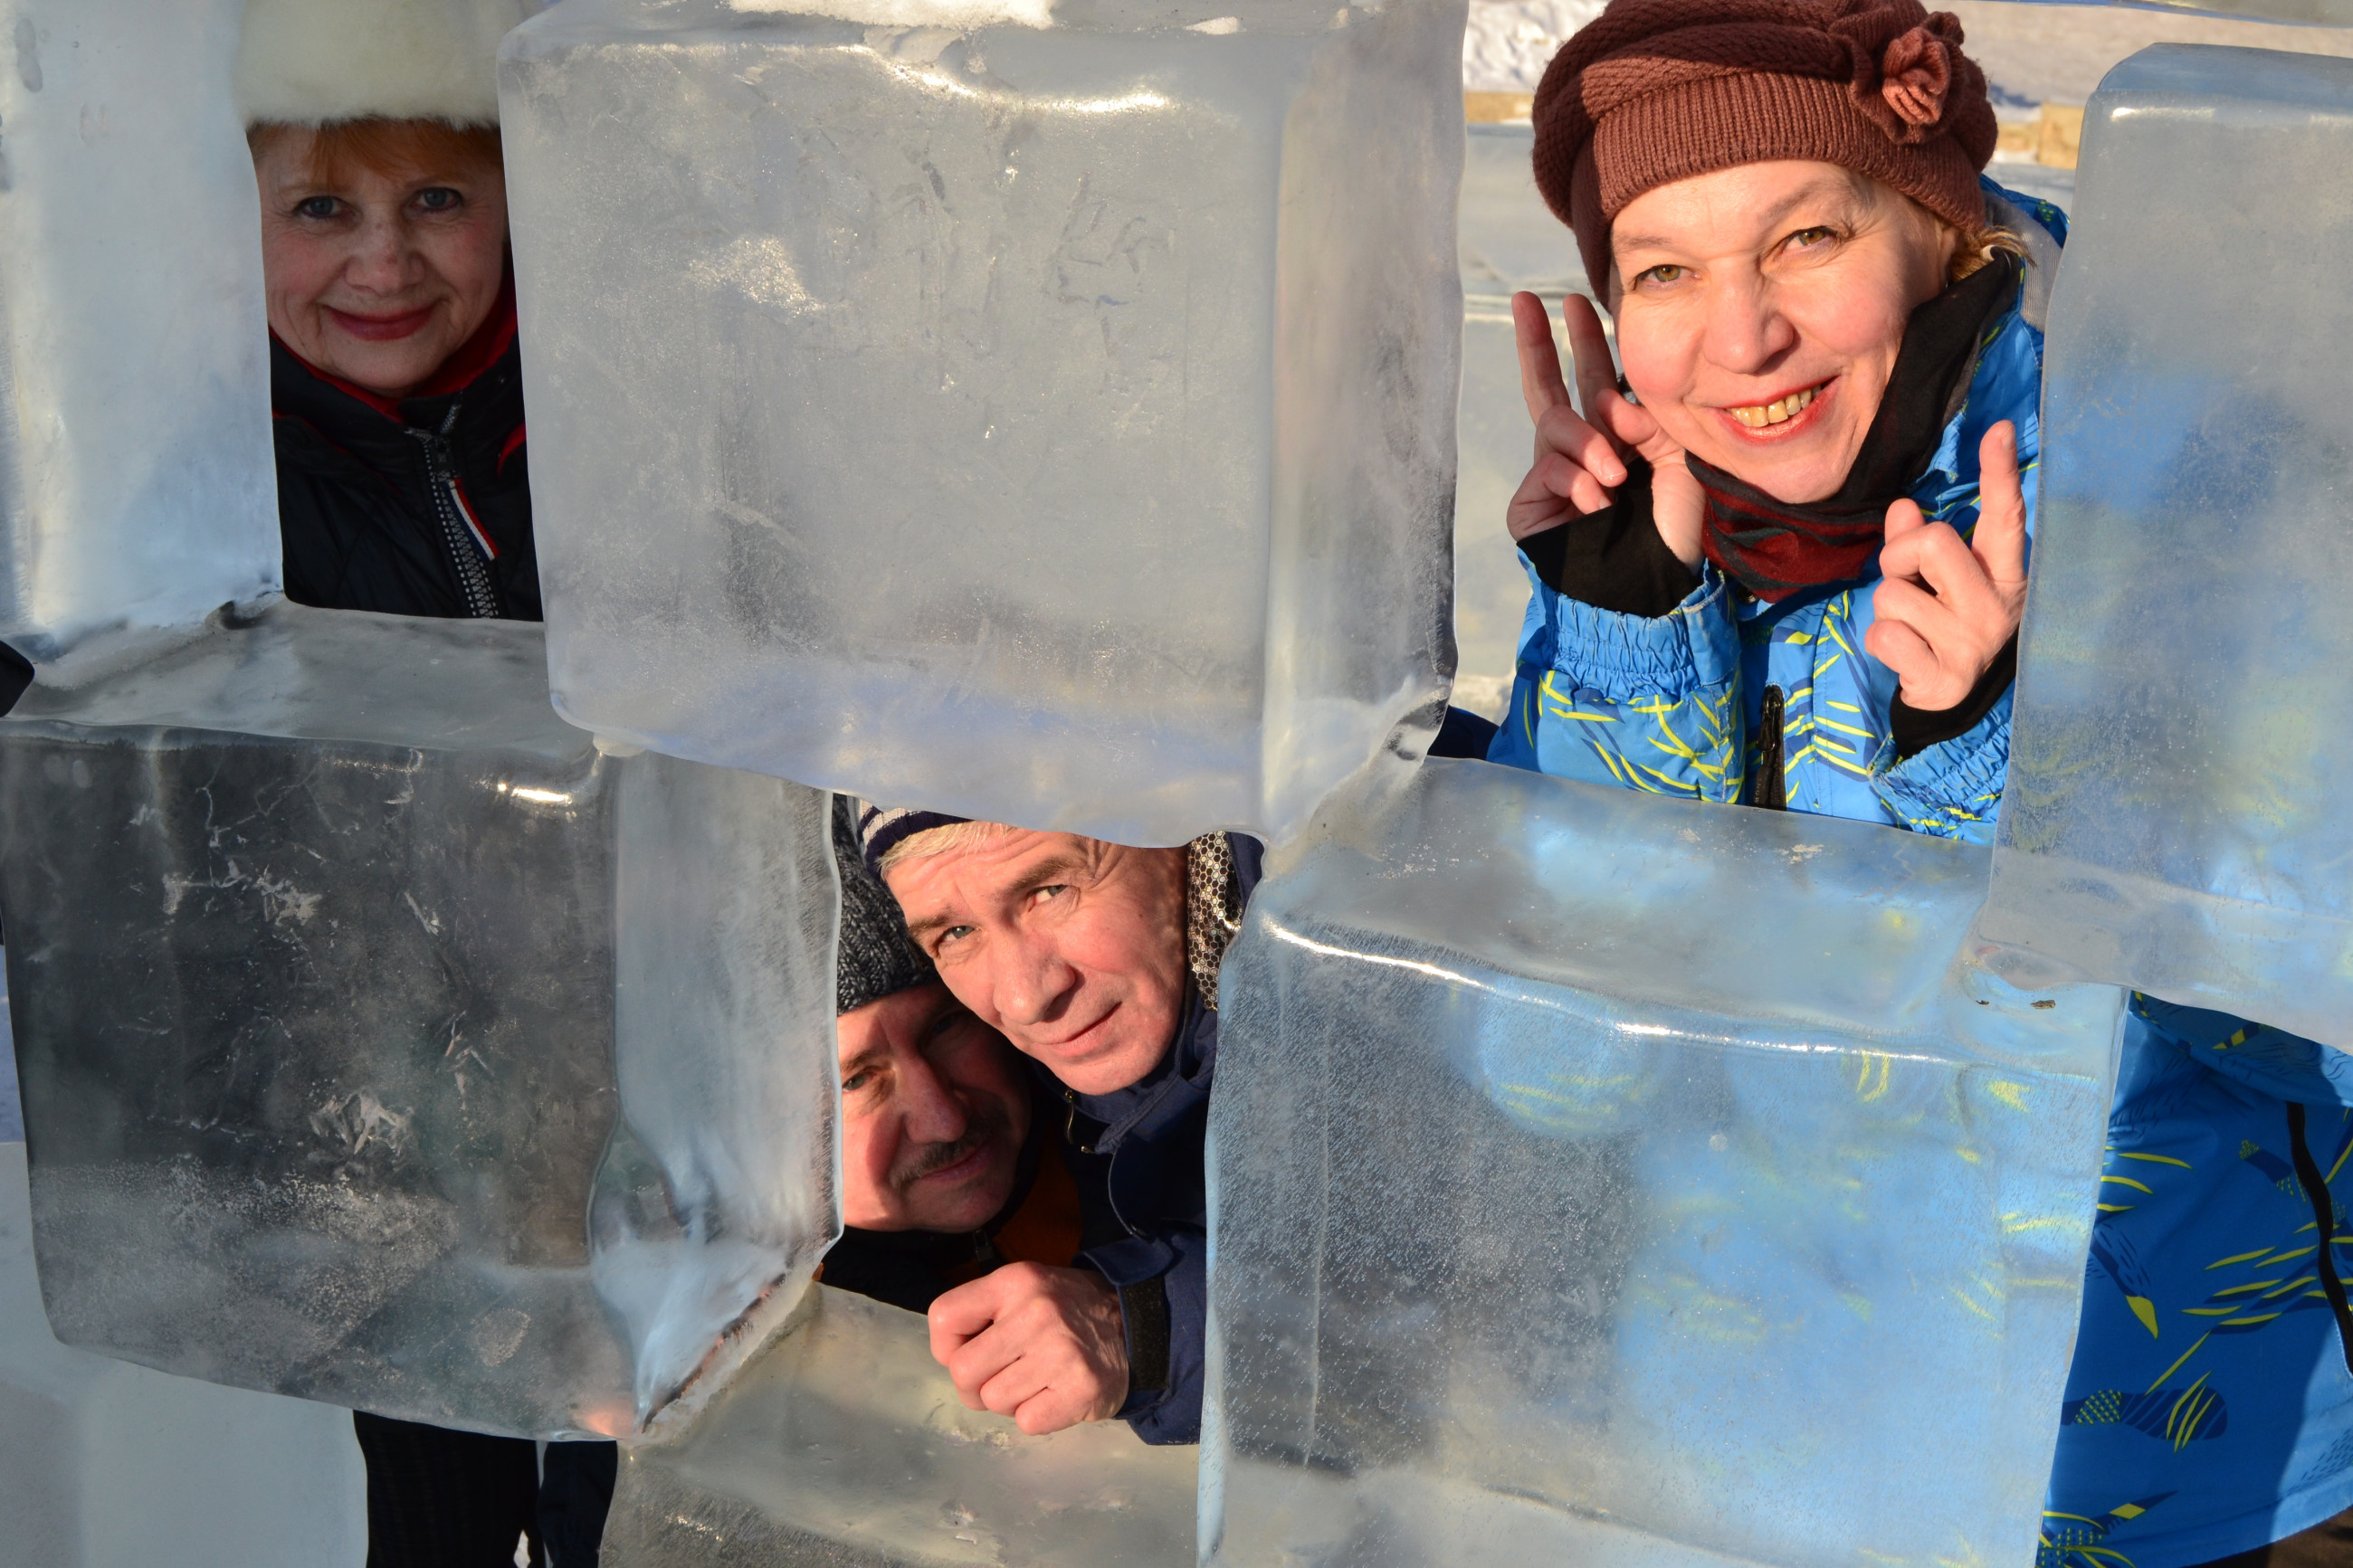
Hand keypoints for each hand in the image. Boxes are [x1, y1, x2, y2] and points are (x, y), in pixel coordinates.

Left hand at [928, 1263, 1128, 1435]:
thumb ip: (981, 1314)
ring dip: (1009, 1401)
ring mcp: (1061, 1351)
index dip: (946, 1346)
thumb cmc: (1064, 1311)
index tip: (971, 1350)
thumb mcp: (1023, 1290)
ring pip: (993, 1401)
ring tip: (1036, 1382)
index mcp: (1015, 1282)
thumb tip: (947, 1357)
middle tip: (1002, 1377)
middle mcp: (1036, 1312)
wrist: (1132, 1325)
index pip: (944, 1317)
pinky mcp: (1082, 1388)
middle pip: (962, 1371)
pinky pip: (1027, 1422)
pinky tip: (1055, 1396)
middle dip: (975, 1385)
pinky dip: (1036, 1416)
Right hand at [1507, 291, 1706, 566]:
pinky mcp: (1531, 503)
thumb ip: (1649, 421)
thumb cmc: (1672, 531)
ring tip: (1614, 475)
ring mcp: (1553, 475)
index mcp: (1617, 437)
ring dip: (1588, 443)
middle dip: (1537, 341)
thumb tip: (1610, 402)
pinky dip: (1577, 479)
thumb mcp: (1678, 462)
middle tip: (1526, 300)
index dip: (1585, 339)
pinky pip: (1549, 466)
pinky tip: (1599, 502)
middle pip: (1550, 384)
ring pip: (1554, 422)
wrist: (1651, 588)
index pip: (1594, 380)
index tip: (1578, 300)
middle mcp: (1581, 450)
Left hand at [1865, 421, 2029, 711]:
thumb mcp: (1938, 581)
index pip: (2004, 517)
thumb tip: (1903, 508)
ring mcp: (1971, 642)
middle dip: (1899, 556)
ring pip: (1893, 594)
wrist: (1955, 702)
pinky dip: (1880, 641)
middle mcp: (1996, 605)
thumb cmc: (1944, 625)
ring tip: (1913, 626)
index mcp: (2004, 573)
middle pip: (1932, 542)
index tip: (2000, 430)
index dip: (1999, 473)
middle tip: (1906, 581)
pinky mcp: (1944, 677)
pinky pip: (1883, 635)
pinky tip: (1906, 653)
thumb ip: (1917, 542)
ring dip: (1887, 607)